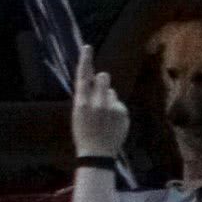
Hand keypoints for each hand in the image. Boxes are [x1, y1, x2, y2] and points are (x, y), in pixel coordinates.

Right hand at [70, 44, 128, 158]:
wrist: (97, 153)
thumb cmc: (85, 132)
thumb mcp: (79, 114)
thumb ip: (88, 96)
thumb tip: (99, 80)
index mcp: (81, 103)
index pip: (83, 76)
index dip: (85, 60)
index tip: (88, 47)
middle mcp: (97, 103)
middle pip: (103, 77)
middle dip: (102, 80)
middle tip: (99, 93)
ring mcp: (111, 108)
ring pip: (111, 92)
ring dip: (108, 99)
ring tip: (104, 116)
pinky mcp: (123, 113)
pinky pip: (119, 104)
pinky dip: (116, 111)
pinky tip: (111, 123)